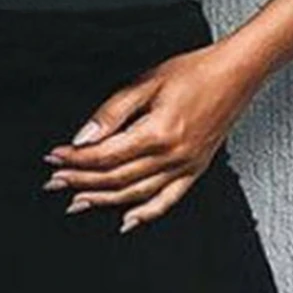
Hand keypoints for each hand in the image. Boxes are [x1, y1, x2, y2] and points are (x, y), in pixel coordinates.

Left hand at [41, 39, 261, 232]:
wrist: (237, 73)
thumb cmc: (195, 71)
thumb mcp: (147, 82)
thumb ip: (112, 112)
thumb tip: (84, 137)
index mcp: (157, 132)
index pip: (104, 155)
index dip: (75, 159)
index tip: (55, 157)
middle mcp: (171, 155)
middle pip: (114, 178)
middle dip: (80, 181)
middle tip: (55, 182)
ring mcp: (184, 167)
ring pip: (134, 194)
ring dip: (102, 200)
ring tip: (77, 202)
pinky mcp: (194, 171)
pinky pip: (167, 201)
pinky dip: (145, 214)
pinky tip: (126, 221)